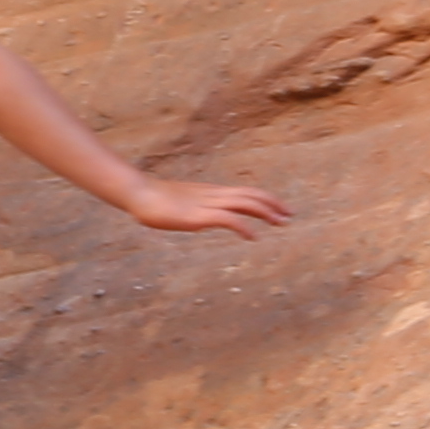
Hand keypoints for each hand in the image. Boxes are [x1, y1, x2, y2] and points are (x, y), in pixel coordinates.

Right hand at [125, 177, 291, 237]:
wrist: (139, 193)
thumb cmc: (154, 200)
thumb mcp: (180, 204)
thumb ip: (192, 208)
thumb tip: (194, 214)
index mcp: (211, 192)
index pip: (244, 191)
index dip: (264, 198)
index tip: (280, 208)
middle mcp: (213, 194)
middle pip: (250, 194)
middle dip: (273, 203)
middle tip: (290, 214)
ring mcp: (206, 204)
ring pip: (244, 203)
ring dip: (266, 212)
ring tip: (281, 222)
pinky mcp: (198, 216)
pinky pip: (228, 219)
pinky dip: (244, 226)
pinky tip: (253, 237)